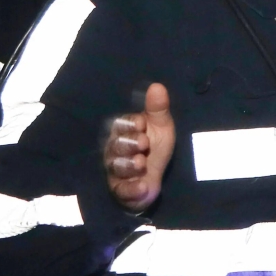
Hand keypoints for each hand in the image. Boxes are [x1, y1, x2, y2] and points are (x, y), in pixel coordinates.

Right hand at [105, 82, 173, 212]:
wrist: (155, 179)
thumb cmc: (154, 148)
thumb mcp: (160, 127)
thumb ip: (158, 109)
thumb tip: (157, 85)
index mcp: (123, 132)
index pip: (121, 125)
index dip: (131, 124)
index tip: (142, 124)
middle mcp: (115, 151)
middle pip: (116, 145)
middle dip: (129, 144)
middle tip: (143, 144)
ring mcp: (116, 171)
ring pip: (117, 167)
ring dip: (129, 165)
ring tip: (141, 163)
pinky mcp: (121, 190)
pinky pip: (122, 190)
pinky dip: (132, 189)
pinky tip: (142, 186)